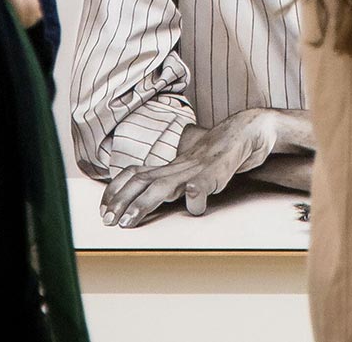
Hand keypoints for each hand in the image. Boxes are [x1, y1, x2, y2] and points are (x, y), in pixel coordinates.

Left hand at [99, 110, 278, 226]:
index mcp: (171, 166)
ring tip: (129, 220)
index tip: (103, 209)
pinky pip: (204, 184)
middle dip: (121, 201)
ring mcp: (197, 169)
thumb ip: (175, 177)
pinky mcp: (218, 172)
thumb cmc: (219, 153)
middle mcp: (178, 167)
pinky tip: (192, 204)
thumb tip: (159, 194)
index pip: (135, 174)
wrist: (248, 130)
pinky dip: (196, 196)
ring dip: (144, 203)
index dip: (116, 190)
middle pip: (143, 181)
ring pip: (166, 185)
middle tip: (108, 221)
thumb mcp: (191, 166)